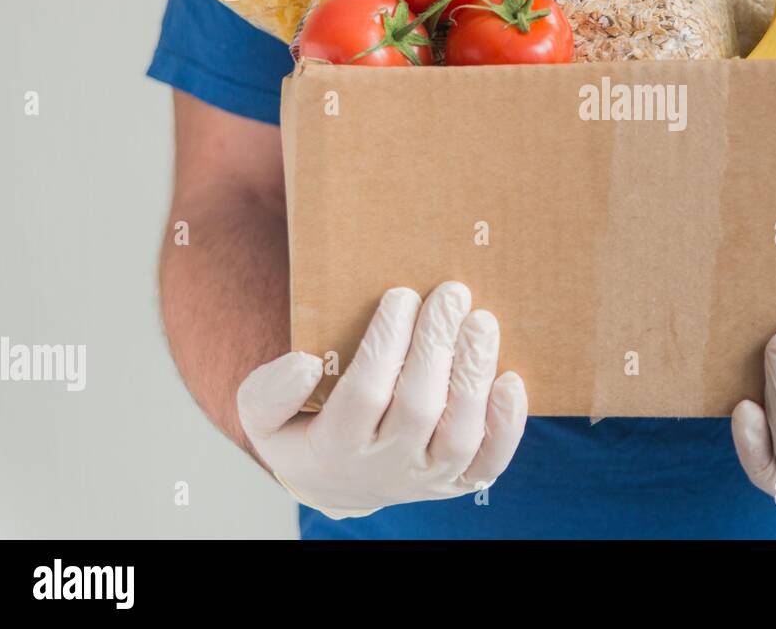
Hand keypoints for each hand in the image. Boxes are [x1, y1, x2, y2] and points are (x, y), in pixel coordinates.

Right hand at [237, 282, 526, 518]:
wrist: (338, 482)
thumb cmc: (305, 430)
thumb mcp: (264, 416)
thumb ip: (269, 392)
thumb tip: (305, 364)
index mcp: (334, 448)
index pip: (365, 393)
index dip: (386, 343)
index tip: (401, 294)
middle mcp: (385, 468)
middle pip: (418, 408)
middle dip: (436, 346)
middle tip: (451, 294)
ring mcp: (427, 479)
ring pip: (459, 434)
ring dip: (474, 375)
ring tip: (481, 321)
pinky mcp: (459, 482)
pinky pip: (490, 463)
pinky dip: (507, 426)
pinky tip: (511, 380)